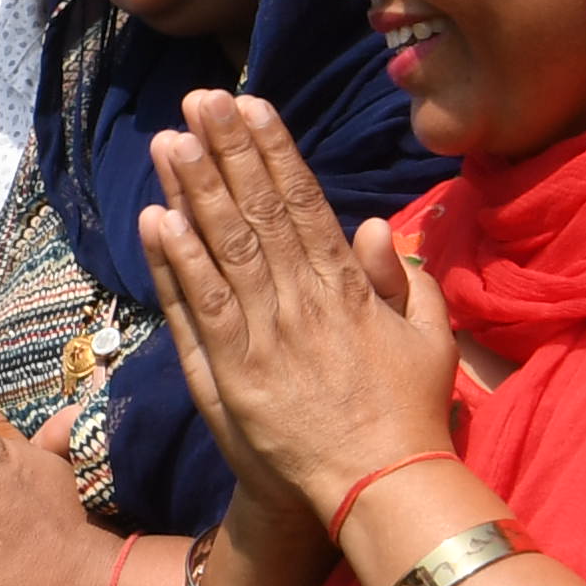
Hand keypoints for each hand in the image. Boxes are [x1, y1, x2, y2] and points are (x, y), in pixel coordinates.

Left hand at [136, 94, 456, 528]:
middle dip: (227, 151)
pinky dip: (176, 262)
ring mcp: (265, 334)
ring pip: (223, 247)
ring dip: (194, 191)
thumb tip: (376, 225)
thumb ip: (403, 279)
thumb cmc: (407, 413)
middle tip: (199, 100)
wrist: (378, 485)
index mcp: (349, 286)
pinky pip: (201, 306)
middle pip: (258, 210)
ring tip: (170, 140)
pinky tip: (157, 218)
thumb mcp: (428, 337)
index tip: (251, 106)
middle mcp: (303, 299)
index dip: (274, 151)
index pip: (304, 202)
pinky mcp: (233, 372)